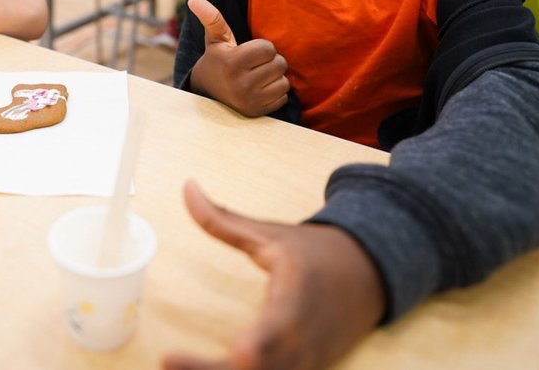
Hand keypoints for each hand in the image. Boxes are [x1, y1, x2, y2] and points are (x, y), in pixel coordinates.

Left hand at [162, 181, 385, 369]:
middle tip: (168, 361)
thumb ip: (221, 219)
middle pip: (262, 367)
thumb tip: (186, 187)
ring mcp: (307, 360)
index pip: (282, 327)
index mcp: (298, 295)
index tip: (240, 351)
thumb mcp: (270, 234)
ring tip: (175, 366)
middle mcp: (304, 335)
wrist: (370, 274)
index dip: (261, 344)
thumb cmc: (315, 252)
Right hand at [187, 0, 289, 117]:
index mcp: (232, 63)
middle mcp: (241, 84)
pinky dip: (275, 92)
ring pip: (283, 81)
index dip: (262, 48)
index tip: (249, 52)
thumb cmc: (217, 61)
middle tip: (255, 64)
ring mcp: (250, 101)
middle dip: (271, 61)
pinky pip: (282, 97)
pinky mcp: (258, 112)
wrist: (208, 94)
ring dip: (274, 77)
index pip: (269, 48)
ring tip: (258, 76)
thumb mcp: (215, 40)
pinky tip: (260, 90)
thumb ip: (211, 18)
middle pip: (280, 64)